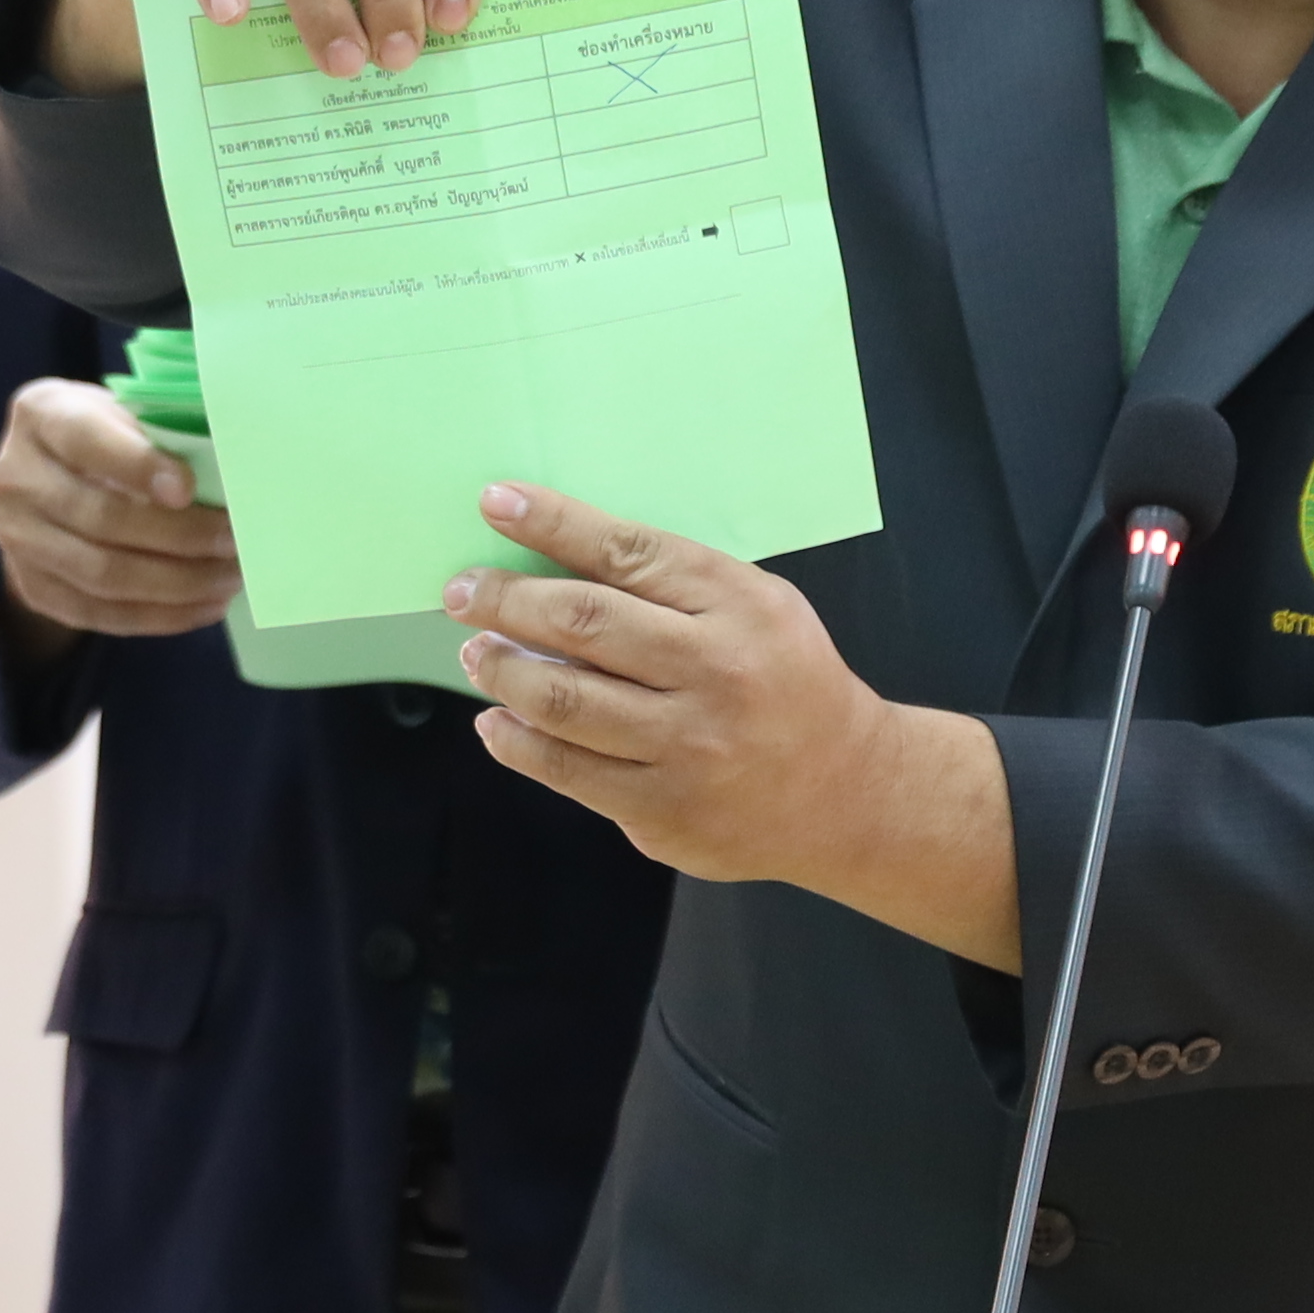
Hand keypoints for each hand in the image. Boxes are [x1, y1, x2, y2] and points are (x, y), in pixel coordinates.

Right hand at [0, 378, 240, 645]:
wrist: (47, 479)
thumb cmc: (108, 436)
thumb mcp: (124, 413)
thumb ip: (162, 433)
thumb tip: (234, 473)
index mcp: (41, 415)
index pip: (85, 440)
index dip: (138, 466)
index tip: (189, 490)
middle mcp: (15, 477)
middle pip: (101, 518)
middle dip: (179, 536)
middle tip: (235, 542)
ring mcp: (17, 538)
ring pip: (103, 574)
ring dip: (177, 583)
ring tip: (229, 578)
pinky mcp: (33, 587)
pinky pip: (100, 614)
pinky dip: (160, 615)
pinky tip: (205, 605)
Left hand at [444, 484, 1013, 960]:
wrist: (849, 791)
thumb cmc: (787, 683)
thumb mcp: (757, 607)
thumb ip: (672, 586)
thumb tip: (555, 559)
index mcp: (740, 605)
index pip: (628, 552)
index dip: (553, 524)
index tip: (497, 503)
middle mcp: (715, 672)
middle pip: (583, 623)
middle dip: (506, 600)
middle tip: (464, 592)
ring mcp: (688, 747)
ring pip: (564, 701)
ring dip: (501, 671)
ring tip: (474, 653)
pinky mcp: (664, 809)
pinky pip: (568, 771)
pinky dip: (517, 742)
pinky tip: (497, 722)